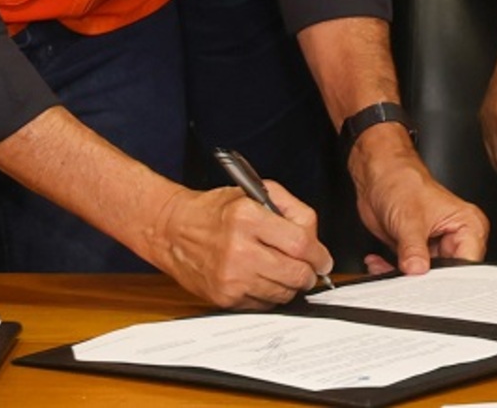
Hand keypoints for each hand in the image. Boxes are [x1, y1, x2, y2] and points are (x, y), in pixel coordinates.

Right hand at [151, 181, 332, 308]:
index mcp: (247, 217)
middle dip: (309, 274)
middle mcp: (238, 249)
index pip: (300, 243)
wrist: (173, 230)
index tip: (323, 259)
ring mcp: (231, 277)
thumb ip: (290, 209)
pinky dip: (271, 294)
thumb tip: (314, 238)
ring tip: (285, 272)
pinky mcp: (224, 297)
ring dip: (292, 285)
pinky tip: (263, 279)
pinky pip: (264, 304)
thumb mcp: (253, 192)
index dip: (319, 255)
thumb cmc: (213, 211)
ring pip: (283, 292)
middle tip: (310, 270)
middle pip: (295, 273)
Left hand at [350, 126, 489, 275]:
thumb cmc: (401, 181)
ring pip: (426, 278)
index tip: (429, 286)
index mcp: (468, 225)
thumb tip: (417, 270)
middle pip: (448, 276)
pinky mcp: (417, 252)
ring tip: (389, 266)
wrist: (377, 174)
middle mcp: (456, 238)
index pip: (468, 265)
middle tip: (406, 279)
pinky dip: (392, 272)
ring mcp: (436, 246)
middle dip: (423, 281)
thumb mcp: (409, 219)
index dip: (450, 280)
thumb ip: (414, 249)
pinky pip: (409, 273)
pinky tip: (379, 262)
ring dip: (404, 277)